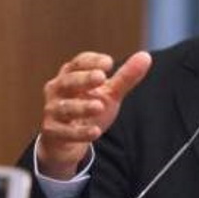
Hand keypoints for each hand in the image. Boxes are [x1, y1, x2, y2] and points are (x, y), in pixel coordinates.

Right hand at [36, 50, 151, 179]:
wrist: (67, 140)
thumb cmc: (87, 109)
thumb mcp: (108, 93)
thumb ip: (125, 77)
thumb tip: (145, 56)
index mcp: (70, 75)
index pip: (78, 63)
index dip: (92, 61)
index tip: (109, 63)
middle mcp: (57, 90)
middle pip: (68, 81)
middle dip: (84, 79)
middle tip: (101, 78)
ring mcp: (53, 111)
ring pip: (65, 107)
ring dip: (82, 107)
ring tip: (99, 106)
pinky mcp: (53, 132)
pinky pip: (65, 132)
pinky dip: (80, 133)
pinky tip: (95, 132)